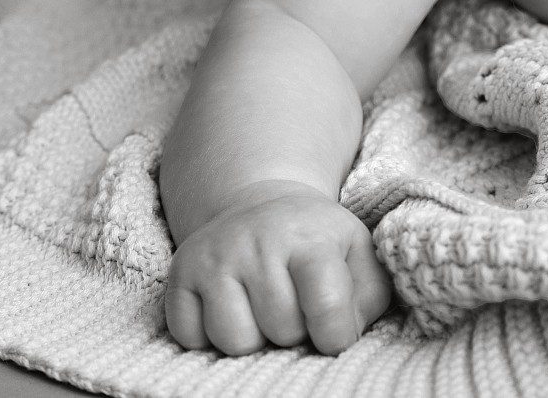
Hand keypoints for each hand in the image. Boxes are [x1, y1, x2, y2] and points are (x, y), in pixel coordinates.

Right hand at [164, 178, 391, 356]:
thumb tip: (342, 335)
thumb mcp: (357, 255)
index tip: (333, 333)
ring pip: (235, 341)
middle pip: (282, 331)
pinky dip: (210, 337)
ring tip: (262, 309)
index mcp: (310, 236)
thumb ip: (368, 296)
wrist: (262, 207)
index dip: (335, 336)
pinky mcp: (180, 274)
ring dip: (253, 338)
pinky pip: (191, 338)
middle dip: (294, 332)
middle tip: (294, 305)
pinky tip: (230, 308)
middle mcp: (257, 241)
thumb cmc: (317, 242)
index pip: (327, 307)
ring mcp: (214, 256)